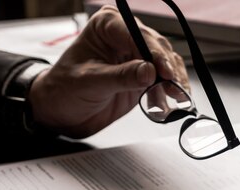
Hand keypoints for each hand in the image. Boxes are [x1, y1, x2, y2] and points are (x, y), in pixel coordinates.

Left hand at [29, 5, 188, 138]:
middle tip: (175, 88)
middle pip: (157, 48)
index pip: (138, 35)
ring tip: (176, 97)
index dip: (155, 54)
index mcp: (107, 26)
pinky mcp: (144, 76)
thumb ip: (122, 76)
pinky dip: (170, 91)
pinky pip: (164, 80)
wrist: (63, 112)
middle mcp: (125, 37)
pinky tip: (169, 102)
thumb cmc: (65, 90)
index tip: (165, 73)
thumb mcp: (91, 82)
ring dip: (173, 81)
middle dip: (169, 69)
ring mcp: (136, 57)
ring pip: (166, 63)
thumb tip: (149, 71)